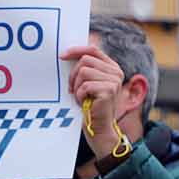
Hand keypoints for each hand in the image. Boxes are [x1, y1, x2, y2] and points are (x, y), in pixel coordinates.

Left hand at [61, 45, 128, 160]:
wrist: (99, 128)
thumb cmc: (91, 105)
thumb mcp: (88, 83)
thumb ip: (85, 68)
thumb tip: (66, 54)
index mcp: (112, 67)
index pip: (93, 50)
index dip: (76, 50)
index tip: (62, 56)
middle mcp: (116, 72)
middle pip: (85, 60)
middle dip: (73, 75)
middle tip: (72, 89)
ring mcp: (114, 80)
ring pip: (84, 71)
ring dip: (77, 86)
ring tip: (80, 97)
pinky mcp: (109, 90)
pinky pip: (85, 85)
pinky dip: (79, 95)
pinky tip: (84, 102)